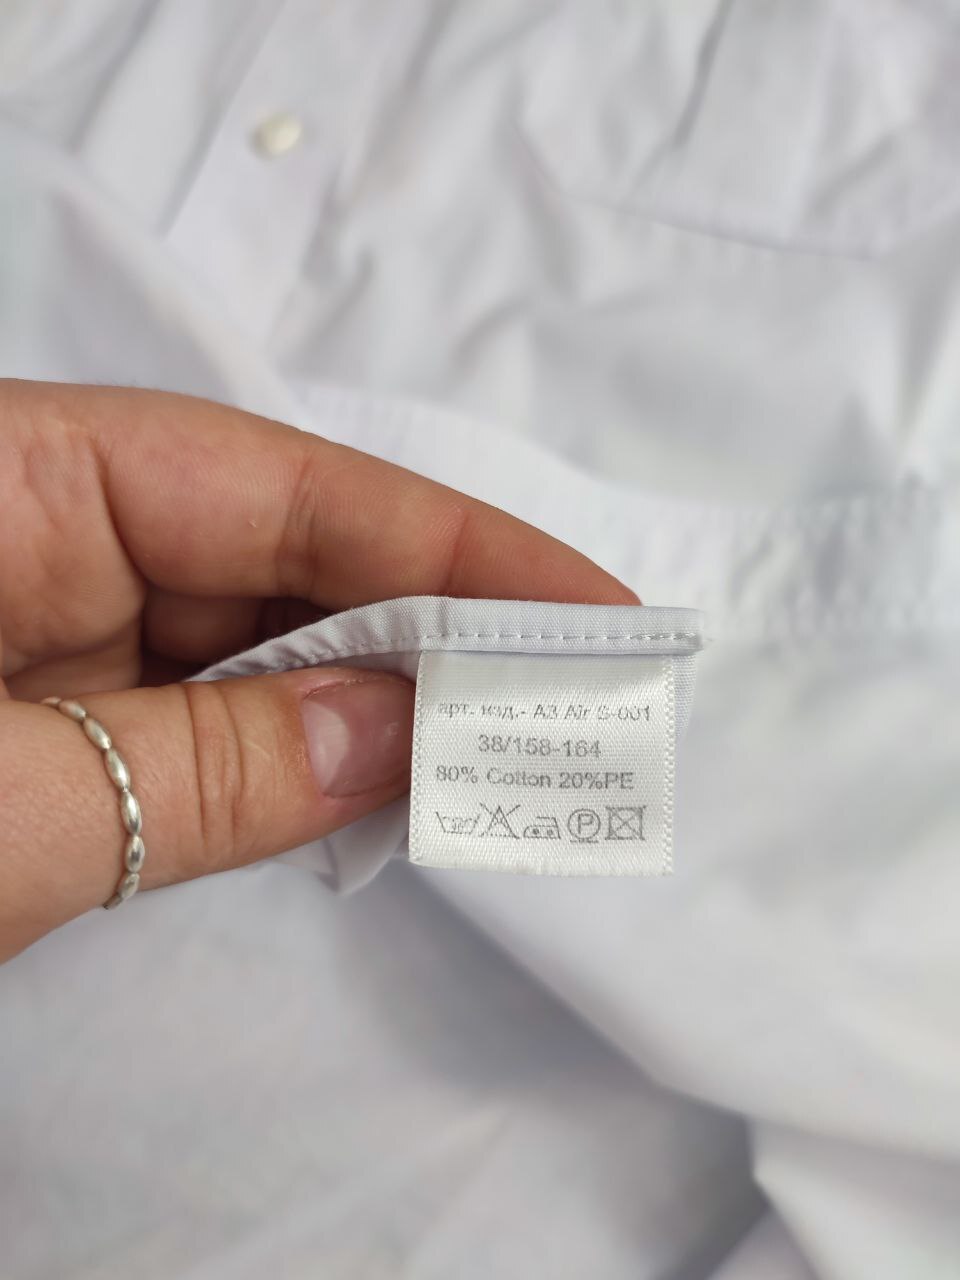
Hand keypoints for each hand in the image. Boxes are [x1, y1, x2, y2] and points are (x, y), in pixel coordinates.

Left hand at [0, 381, 635, 960]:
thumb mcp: (12, 808)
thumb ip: (208, 768)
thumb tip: (403, 734)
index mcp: (19, 480)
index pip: (280, 488)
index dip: (450, 550)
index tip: (595, 613)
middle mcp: (46, 529)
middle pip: (279, 556)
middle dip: (425, 631)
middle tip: (575, 696)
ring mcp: (43, 619)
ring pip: (246, 639)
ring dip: (368, 699)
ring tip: (503, 745)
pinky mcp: (44, 707)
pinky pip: (196, 708)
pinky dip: (288, 747)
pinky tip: (382, 775)